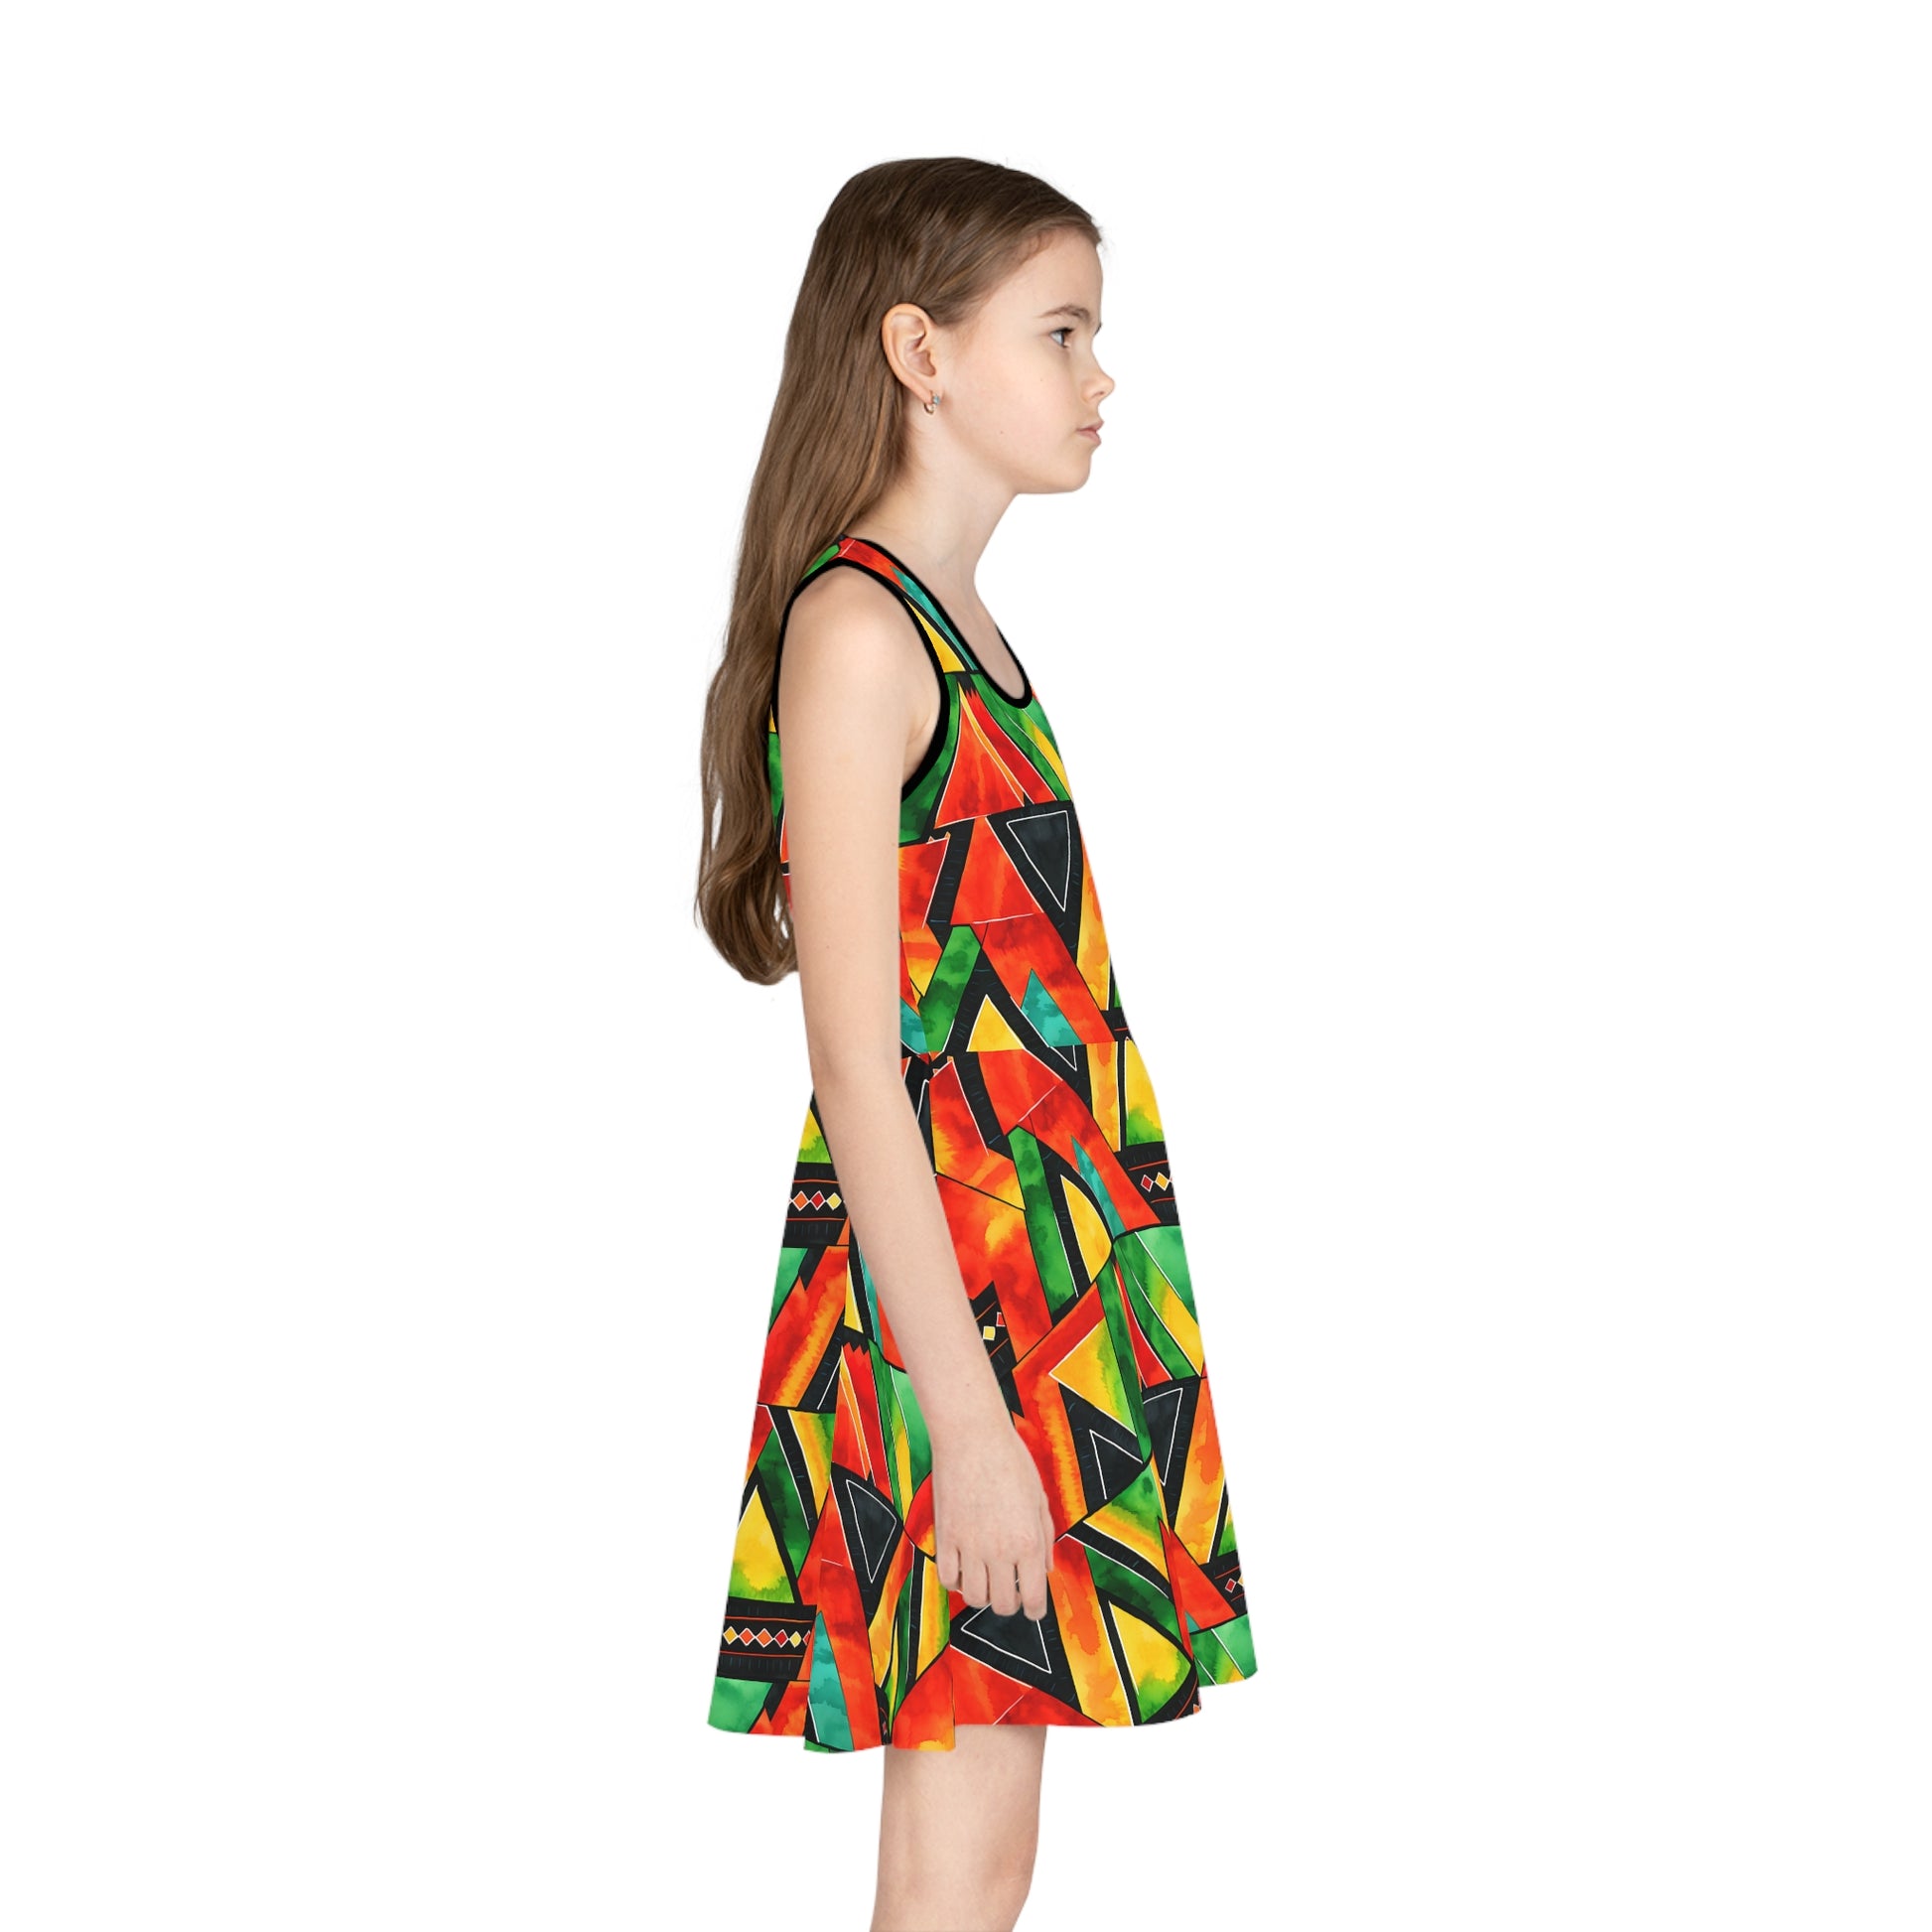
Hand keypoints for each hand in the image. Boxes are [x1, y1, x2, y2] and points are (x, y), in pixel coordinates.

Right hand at [930, 1415, 1056, 1620]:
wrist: (973, 1437)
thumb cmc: (1010, 1460)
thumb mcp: (1039, 1498)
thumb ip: (1045, 1537)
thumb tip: (1045, 1569)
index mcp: (1029, 1541)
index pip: (1035, 1598)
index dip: (1035, 1610)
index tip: (1033, 1608)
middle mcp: (1001, 1550)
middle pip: (1003, 1605)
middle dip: (1010, 1604)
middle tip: (1010, 1590)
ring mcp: (970, 1546)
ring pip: (974, 1597)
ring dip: (982, 1594)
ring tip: (986, 1578)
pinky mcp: (945, 1537)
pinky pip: (948, 1579)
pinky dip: (956, 1581)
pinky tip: (963, 1567)